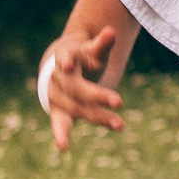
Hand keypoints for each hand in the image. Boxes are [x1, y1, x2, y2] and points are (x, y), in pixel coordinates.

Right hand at [42, 24, 125, 151]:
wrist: (63, 69)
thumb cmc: (83, 57)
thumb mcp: (92, 50)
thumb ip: (102, 44)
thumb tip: (111, 30)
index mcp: (65, 58)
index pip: (65, 59)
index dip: (66, 61)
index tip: (68, 65)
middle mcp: (58, 79)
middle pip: (77, 89)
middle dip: (98, 96)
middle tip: (119, 102)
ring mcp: (57, 97)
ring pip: (77, 108)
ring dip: (98, 117)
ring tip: (120, 125)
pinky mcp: (59, 112)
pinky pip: (60, 124)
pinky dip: (61, 135)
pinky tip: (64, 148)